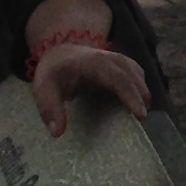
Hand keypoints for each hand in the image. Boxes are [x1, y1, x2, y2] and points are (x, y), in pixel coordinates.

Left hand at [30, 38, 151, 136]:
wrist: (61, 51)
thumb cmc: (54, 71)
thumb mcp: (43, 88)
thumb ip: (49, 109)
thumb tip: (58, 133)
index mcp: (97, 63)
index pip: (120, 80)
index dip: (132, 97)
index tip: (140, 115)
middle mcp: (115, 59)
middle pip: (136, 79)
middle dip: (142, 99)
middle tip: (141, 121)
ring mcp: (122, 61)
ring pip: (140, 78)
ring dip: (142, 95)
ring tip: (138, 116)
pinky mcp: (125, 65)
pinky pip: (138, 78)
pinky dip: (139, 91)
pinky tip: (133, 104)